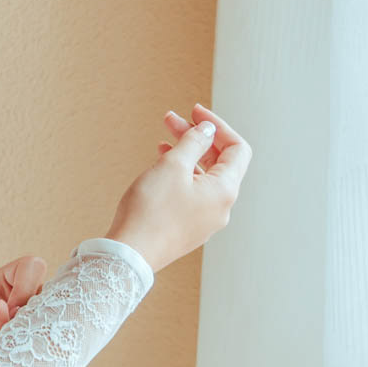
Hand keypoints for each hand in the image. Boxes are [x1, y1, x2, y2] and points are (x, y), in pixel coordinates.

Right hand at [106, 103, 250, 272]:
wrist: (130, 254)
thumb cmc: (151, 210)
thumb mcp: (172, 167)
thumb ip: (193, 143)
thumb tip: (207, 130)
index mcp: (225, 190)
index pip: (237, 149)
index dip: (218, 126)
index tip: (194, 112)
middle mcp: (221, 207)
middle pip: (219, 163)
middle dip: (197, 138)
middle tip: (171, 120)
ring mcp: (205, 220)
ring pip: (203, 179)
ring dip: (186, 156)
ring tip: (162, 143)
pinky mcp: (188, 228)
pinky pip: (192, 195)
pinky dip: (181, 176)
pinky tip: (160, 171)